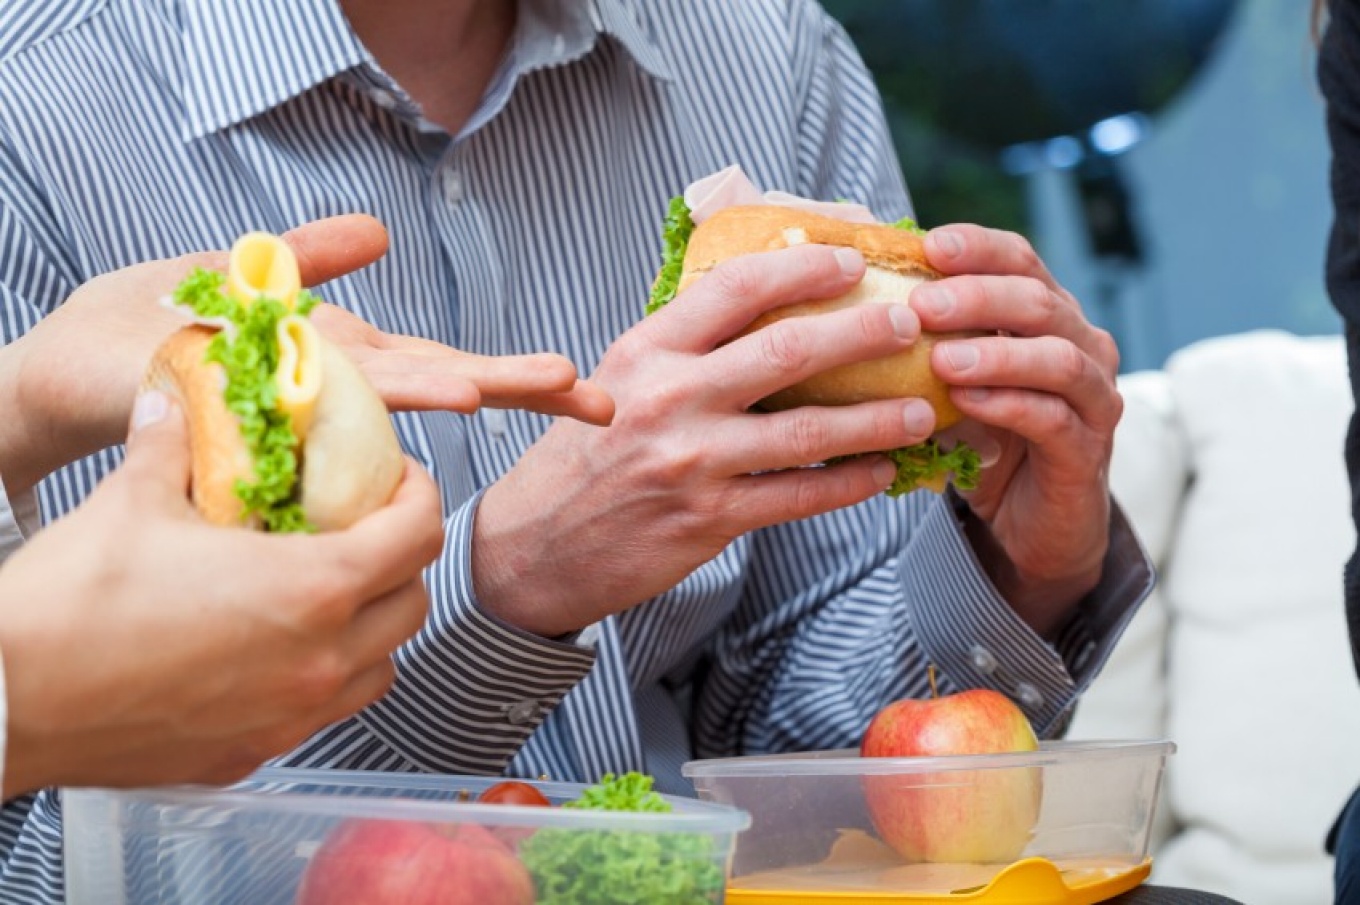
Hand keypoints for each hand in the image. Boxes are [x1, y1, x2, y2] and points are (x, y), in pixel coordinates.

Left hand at [0, 214, 611, 497]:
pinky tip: (433, 392)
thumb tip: (378, 233)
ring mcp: (290, 386)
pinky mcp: (245, 387)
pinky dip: (381, 390)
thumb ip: (314, 258)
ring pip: (389, 385)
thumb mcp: (247, 275)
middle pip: (439, 379)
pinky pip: (316, 388)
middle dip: (520, 388)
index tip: (583, 388)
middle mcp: (332, 383)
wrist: (72, 372)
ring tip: (535, 385)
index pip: (445, 364)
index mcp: (345, 360)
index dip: (514, 376)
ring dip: (459, 384)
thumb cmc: (162, 334)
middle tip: (598, 402)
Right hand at [0, 391, 444, 798]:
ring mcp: (291, 716)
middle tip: (369, 529)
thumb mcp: (132, 499)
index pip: (417, 534)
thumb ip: (173, 442)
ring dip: (374, 624)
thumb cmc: (67, 608)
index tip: (400, 480)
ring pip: (380, 666)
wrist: (6, 701)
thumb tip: (175, 399)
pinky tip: (282, 650)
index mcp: (310, 589)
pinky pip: (324, 713)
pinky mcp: (254, 753)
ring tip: (334, 592)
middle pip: (412, 602)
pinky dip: (326, 676)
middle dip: (402, 558)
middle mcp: (317, 659)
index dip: (419, 495)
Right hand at [474, 244, 943, 636]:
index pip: (737, 288)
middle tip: (911, 323)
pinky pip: (799, 497)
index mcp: (647, 350)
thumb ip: (683, 346)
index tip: (850, 262)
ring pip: (808, 430)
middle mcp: (668, 397)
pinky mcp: (709, 518)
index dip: (803, 268)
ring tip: (921, 409)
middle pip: (788, 350)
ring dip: (876, 418)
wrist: (534, 546)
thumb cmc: (585, 456)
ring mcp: (691, 461)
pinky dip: (848, 483)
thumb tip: (765, 306)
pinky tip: (881, 473)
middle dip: (863, 332)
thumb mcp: (617, 380)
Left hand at [910, 225, 1121, 633]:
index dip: (977, 247)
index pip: (1020, 260)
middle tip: (922, 305)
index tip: (928, 246)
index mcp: (1047, 315)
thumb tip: (848, 300)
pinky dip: (1007, 406)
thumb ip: (923, 340)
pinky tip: (965, 403)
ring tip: (941, 359)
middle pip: (1039, 300)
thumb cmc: (982, 439)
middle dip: (978, 296)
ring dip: (996, 353)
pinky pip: (1052, 418)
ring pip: (1056, 358)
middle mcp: (1082, 345)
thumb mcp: (949, 382)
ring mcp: (1093, 397)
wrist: (1028, 524)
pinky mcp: (1087, 450)